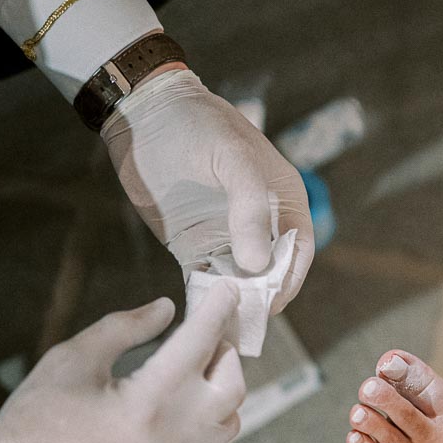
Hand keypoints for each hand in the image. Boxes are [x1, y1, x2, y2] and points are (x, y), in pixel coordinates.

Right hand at [0, 284, 245, 442]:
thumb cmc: (36, 420)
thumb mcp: (73, 359)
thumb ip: (125, 328)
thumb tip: (167, 308)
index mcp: (145, 402)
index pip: (199, 344)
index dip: (216, 311)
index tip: (228, 291)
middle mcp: (170, 438)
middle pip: (231, 385)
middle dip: (225, 351)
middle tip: (207, 332)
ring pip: (229, 422)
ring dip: (223, 389)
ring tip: (200, 368)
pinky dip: (211, 422)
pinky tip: (189, 406)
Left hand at [101, 69, 313, 311]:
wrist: (143, 114)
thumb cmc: (197, 126)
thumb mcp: (232, 159)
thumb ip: (251, 209)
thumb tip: (260, 265)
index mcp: (284, 200)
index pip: (299, 251)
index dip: (289, 279)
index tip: (270, 303)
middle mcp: (260, 223)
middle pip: (271, 273)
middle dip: (260, 298)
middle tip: (241, 323)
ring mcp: (226, 236)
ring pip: (239, 281)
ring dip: (232, 303)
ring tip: (219, 327)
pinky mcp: (193, 245)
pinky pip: (205, 280)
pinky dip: (204, 299)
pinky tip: (197, 316)